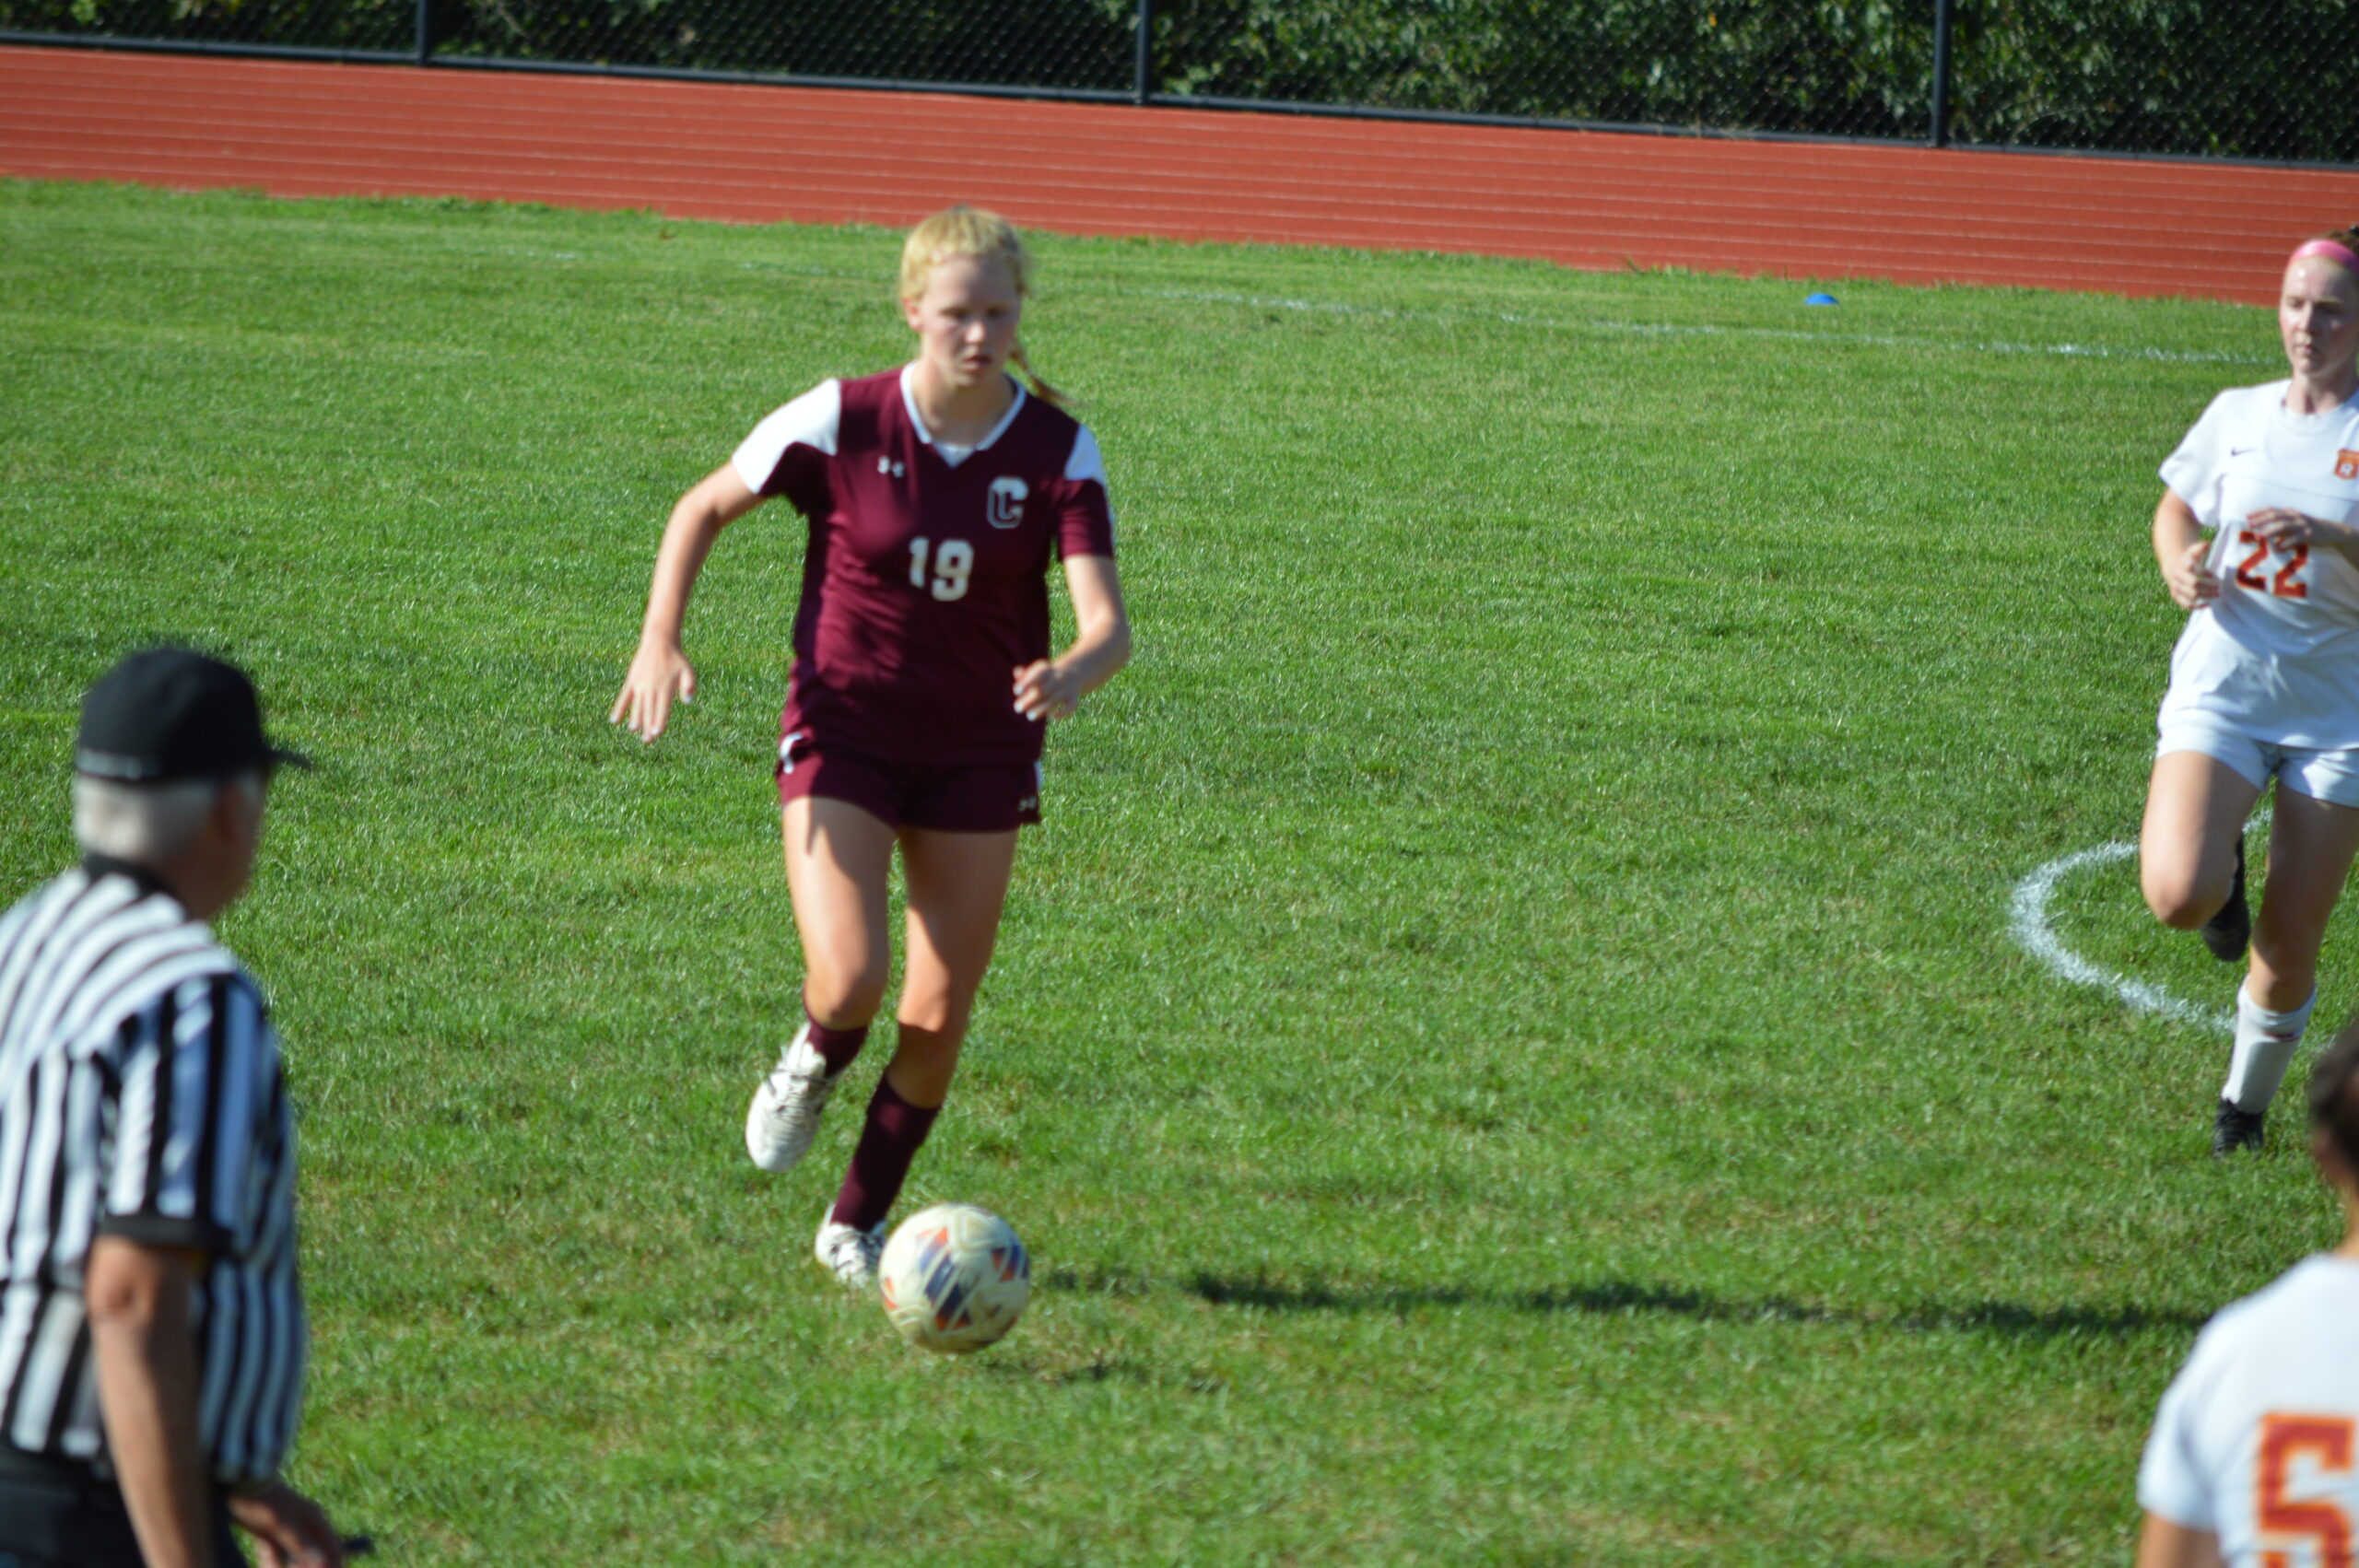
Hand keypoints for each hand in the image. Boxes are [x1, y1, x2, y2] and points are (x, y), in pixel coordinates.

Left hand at [229, 1480, 344, 1567]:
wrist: (234, 1481)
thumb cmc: (261, 1500)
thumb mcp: (280, 1523)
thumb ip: (300, 1543)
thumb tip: (322, 1562)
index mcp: (313, 1518)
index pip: (334, 1547)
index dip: (335, 1565)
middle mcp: (304, 1523)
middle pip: (315, 1553)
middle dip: (311, 1567)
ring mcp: (285, 1527)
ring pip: (294, 1555)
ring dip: (292, 1567)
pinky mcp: (267, 1530)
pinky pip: (275, 1553)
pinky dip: (273, 1563)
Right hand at [610, 640, 695, 741]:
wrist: (659, 642)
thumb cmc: (676, 658)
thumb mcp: (688, 671)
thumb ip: (689, 686)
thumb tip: (688, 702)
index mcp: (666, 687)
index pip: (662, 708)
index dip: (659, 720)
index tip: (656, 733)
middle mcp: (652, 687)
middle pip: (649, 710)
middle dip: (648, 726)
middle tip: (647, 740)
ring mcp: (640, 684)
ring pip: (637, 705)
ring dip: (635, 718)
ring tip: (634, 730)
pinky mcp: (632, 681)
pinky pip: (624, 697)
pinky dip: (619, 708)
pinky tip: (614, 720)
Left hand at [1012, 660, 1080, 721]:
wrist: (1073, 672)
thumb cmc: (1047, 676)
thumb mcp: (1037, 672)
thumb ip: (1025, 674)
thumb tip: (1017, 672)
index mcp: (1047, 670)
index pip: (1037, 675)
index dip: (1027, 682)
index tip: (1016, 691)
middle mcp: (1058, 678)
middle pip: (1044, 690)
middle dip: (1030, 699)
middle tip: (1018, 708)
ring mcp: (1066, 688)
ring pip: (1054, 699)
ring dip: (1042, 708)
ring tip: (1030, 716)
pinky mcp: (1074, 698)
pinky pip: (1070, 706)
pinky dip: (1063, 712)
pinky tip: (1053, 715)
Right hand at [2163, 539, 2218, 610]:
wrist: (2173, 568)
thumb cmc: (2189, 559)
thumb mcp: (2192, 551)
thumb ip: (2200, 547)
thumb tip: (2208, 544)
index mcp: (2182, 565)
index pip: (2192, 569)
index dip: (2203, 573)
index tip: (2213, 575)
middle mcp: (2177, 577)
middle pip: (2194, 584)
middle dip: (2208, 587)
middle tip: (2219, 588)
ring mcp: (2176, 587)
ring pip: (2192, 596)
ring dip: (2206, 596)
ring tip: (2217, 594)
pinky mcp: (2176, 596)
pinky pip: (2186, 604)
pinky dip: (2197, 606)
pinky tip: (2208, 604)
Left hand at [2246, 506, 2354, 553]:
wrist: (2331, 531)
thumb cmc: (2306, 529)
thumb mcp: (2293, 524)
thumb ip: (2279, 527)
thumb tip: (2259, 532)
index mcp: (2290, 513)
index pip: (2272, 510)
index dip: (2259, 513)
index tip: (2247, 517)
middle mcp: (2295, 517)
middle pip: (2275, 516)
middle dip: (2261, 520)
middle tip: (2249, 526)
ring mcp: (2302, 525)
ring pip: (2284, 526)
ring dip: (2270, 531)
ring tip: (2259, 536)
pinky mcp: (2308, 535)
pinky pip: (2295, 539)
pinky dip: (2285, 543)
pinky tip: (2277, 548)